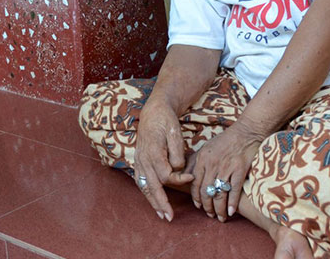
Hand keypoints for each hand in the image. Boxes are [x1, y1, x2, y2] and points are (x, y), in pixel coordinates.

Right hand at [134, 101, 193, 221]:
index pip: (166, 175)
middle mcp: (143, 159)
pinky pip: (140, 181)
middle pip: (152, 186)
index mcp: (153, 151)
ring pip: (144, 186)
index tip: (191, 178)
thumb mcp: (175, 132)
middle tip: (169, 217)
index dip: (179, 180)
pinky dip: (146, 193)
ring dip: (153, 202)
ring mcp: (139, 161)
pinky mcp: (138, 162)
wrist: (153, 112)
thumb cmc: (166, 121)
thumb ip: (177, 152)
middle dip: (161, 202)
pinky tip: (153, 202)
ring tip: (161, 215)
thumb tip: (178, 169)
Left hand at [188, 123, 261, 221]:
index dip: (196, 198)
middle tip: (210, 215)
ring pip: (219, 194)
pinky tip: (231, 212)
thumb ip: (195, 161)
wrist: (246, 132)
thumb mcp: (206, 148)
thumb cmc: (225, 140)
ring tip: (220, 217)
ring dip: (219, 208)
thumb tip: (185, 175)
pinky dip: (231, 203)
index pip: (195, 183)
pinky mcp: (239, 170)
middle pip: (206, 191)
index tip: (199, 207)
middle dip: (207, 207)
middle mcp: (212, 164)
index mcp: (202, 159)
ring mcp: (226, 167)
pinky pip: (233, 190)